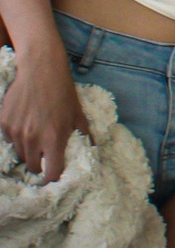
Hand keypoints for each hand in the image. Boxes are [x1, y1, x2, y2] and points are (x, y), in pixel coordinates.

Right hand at [0, 46, 86, 180]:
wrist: (41, 70)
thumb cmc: (63, 92)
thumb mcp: (78, 114)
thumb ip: (85, 136)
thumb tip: (93, 151)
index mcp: (54, 138)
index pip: (51, 173)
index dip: (54, 177)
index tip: (55, 175)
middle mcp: (33, 139)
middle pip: (33, 167)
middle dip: (40, 164)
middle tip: (46, 154)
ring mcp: (16, 132)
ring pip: (20, 154)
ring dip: (28, 150)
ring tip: (37, 134)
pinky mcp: (3, 124)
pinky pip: (9, 141)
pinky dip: (17, 138)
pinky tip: (26, 123)